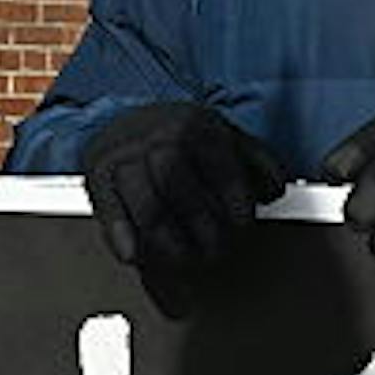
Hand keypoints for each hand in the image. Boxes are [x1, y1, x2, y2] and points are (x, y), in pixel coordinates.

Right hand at [80, 101, 283, 268]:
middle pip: (183, 191)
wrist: (126, 117)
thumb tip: (275, 191)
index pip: (222, 171)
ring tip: (185, 258)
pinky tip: (133, 255)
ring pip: (149, 206)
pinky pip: (108, 208)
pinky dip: (120, 234)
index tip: (241, 226)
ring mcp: (126, 156)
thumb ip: (258, 161)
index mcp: (197, 126)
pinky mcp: (99, 174)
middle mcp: (159, 138)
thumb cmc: (180, 134)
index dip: (236, 205)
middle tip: (215, 250)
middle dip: (203, 229)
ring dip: (169, 242)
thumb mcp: (225, 135)